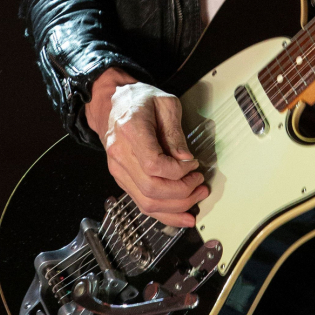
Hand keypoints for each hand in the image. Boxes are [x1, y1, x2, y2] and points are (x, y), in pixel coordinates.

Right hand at [85, 69, 207, 227]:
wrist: (114, 102)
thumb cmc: (141, 99)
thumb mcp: (166, 104)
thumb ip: (175, 132)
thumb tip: (185, 159)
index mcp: (131, 129)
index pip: (154, 165)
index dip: (178, 171)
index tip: (194, 164)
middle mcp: (120, 153)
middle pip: (152, 188)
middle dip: (182, 192)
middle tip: (200, 183)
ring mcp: (118, 169)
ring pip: (146, 202)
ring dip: (176, 206)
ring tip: (197, 197)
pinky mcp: (121, 178)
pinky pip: (141, 202)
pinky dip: (163, 213)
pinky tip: (180, 214)